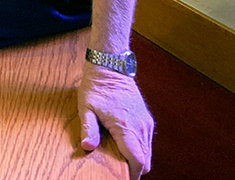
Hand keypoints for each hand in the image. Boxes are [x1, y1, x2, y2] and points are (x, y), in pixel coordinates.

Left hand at [78, 63, 153, 178]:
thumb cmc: (97, 85)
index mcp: (126, 126)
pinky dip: (140, 148)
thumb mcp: (86, 107)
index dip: (132, 174)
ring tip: (121, 159)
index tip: (122, 179)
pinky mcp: (146, 118)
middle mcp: (140, 125)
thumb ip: (88, 128)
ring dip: (138, 159)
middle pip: (145, 160)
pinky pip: (147, 141)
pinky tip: (125, 146)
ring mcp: (145, 121)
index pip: (138, 160)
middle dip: (134, 169)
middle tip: (119, 171)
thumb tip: (87, 146)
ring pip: (148, 151)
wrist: (110, 65)